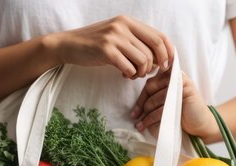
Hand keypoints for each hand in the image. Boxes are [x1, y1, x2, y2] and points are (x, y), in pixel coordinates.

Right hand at [44, 15, 174, 78]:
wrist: (68, 45)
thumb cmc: (94, 44)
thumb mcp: (117, 36)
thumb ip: (135, 41)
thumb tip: (158, 57)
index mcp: (128, 21)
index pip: (159, 36)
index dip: (168, 52)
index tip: (167, 64)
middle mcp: (123, 26)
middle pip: (154, 48)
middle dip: (156, 65)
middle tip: (147, 72)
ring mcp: (114, 37)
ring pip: (143, 60)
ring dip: (141, 72)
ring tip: (132, 73)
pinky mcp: (106, 50)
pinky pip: (129, 67)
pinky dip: (130, 74)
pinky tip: (123, 74)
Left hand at [130, 69, 216, 139]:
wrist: (200, 126)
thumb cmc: (180, 118)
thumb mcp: (164, 108)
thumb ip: (153, 102)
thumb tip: (135, 111)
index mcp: (167, 78)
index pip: (148, 86)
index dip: (140, 101)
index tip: (134, 115)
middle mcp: (173, 76)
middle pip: (150, 89)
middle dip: (142, 108)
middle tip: (137, 122)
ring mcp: (180, 81)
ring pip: (156, 98)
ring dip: (148, 116)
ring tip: (142, 126)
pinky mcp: (186, 88)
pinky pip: (166, 103)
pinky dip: (158, 115)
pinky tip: (154, 124)